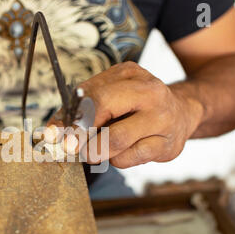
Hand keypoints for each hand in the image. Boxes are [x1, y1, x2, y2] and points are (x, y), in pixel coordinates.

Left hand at [48, 61, 203, 167]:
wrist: (182, 112)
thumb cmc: (136, 107)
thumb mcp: (109, 99)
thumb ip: (80, 113)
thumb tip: (52, 132)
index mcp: (128, 74)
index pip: (91, 94)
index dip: (69, 116)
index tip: (52, 134)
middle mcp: (147, 91)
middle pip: (104, 108)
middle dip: (79, 133)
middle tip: (69, 148)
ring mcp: (161, 117)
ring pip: (117, 139)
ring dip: (97, 150)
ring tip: (94, 151)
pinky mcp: (167, 144)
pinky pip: (131, 158)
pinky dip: (118, 159)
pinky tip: (122, 152)